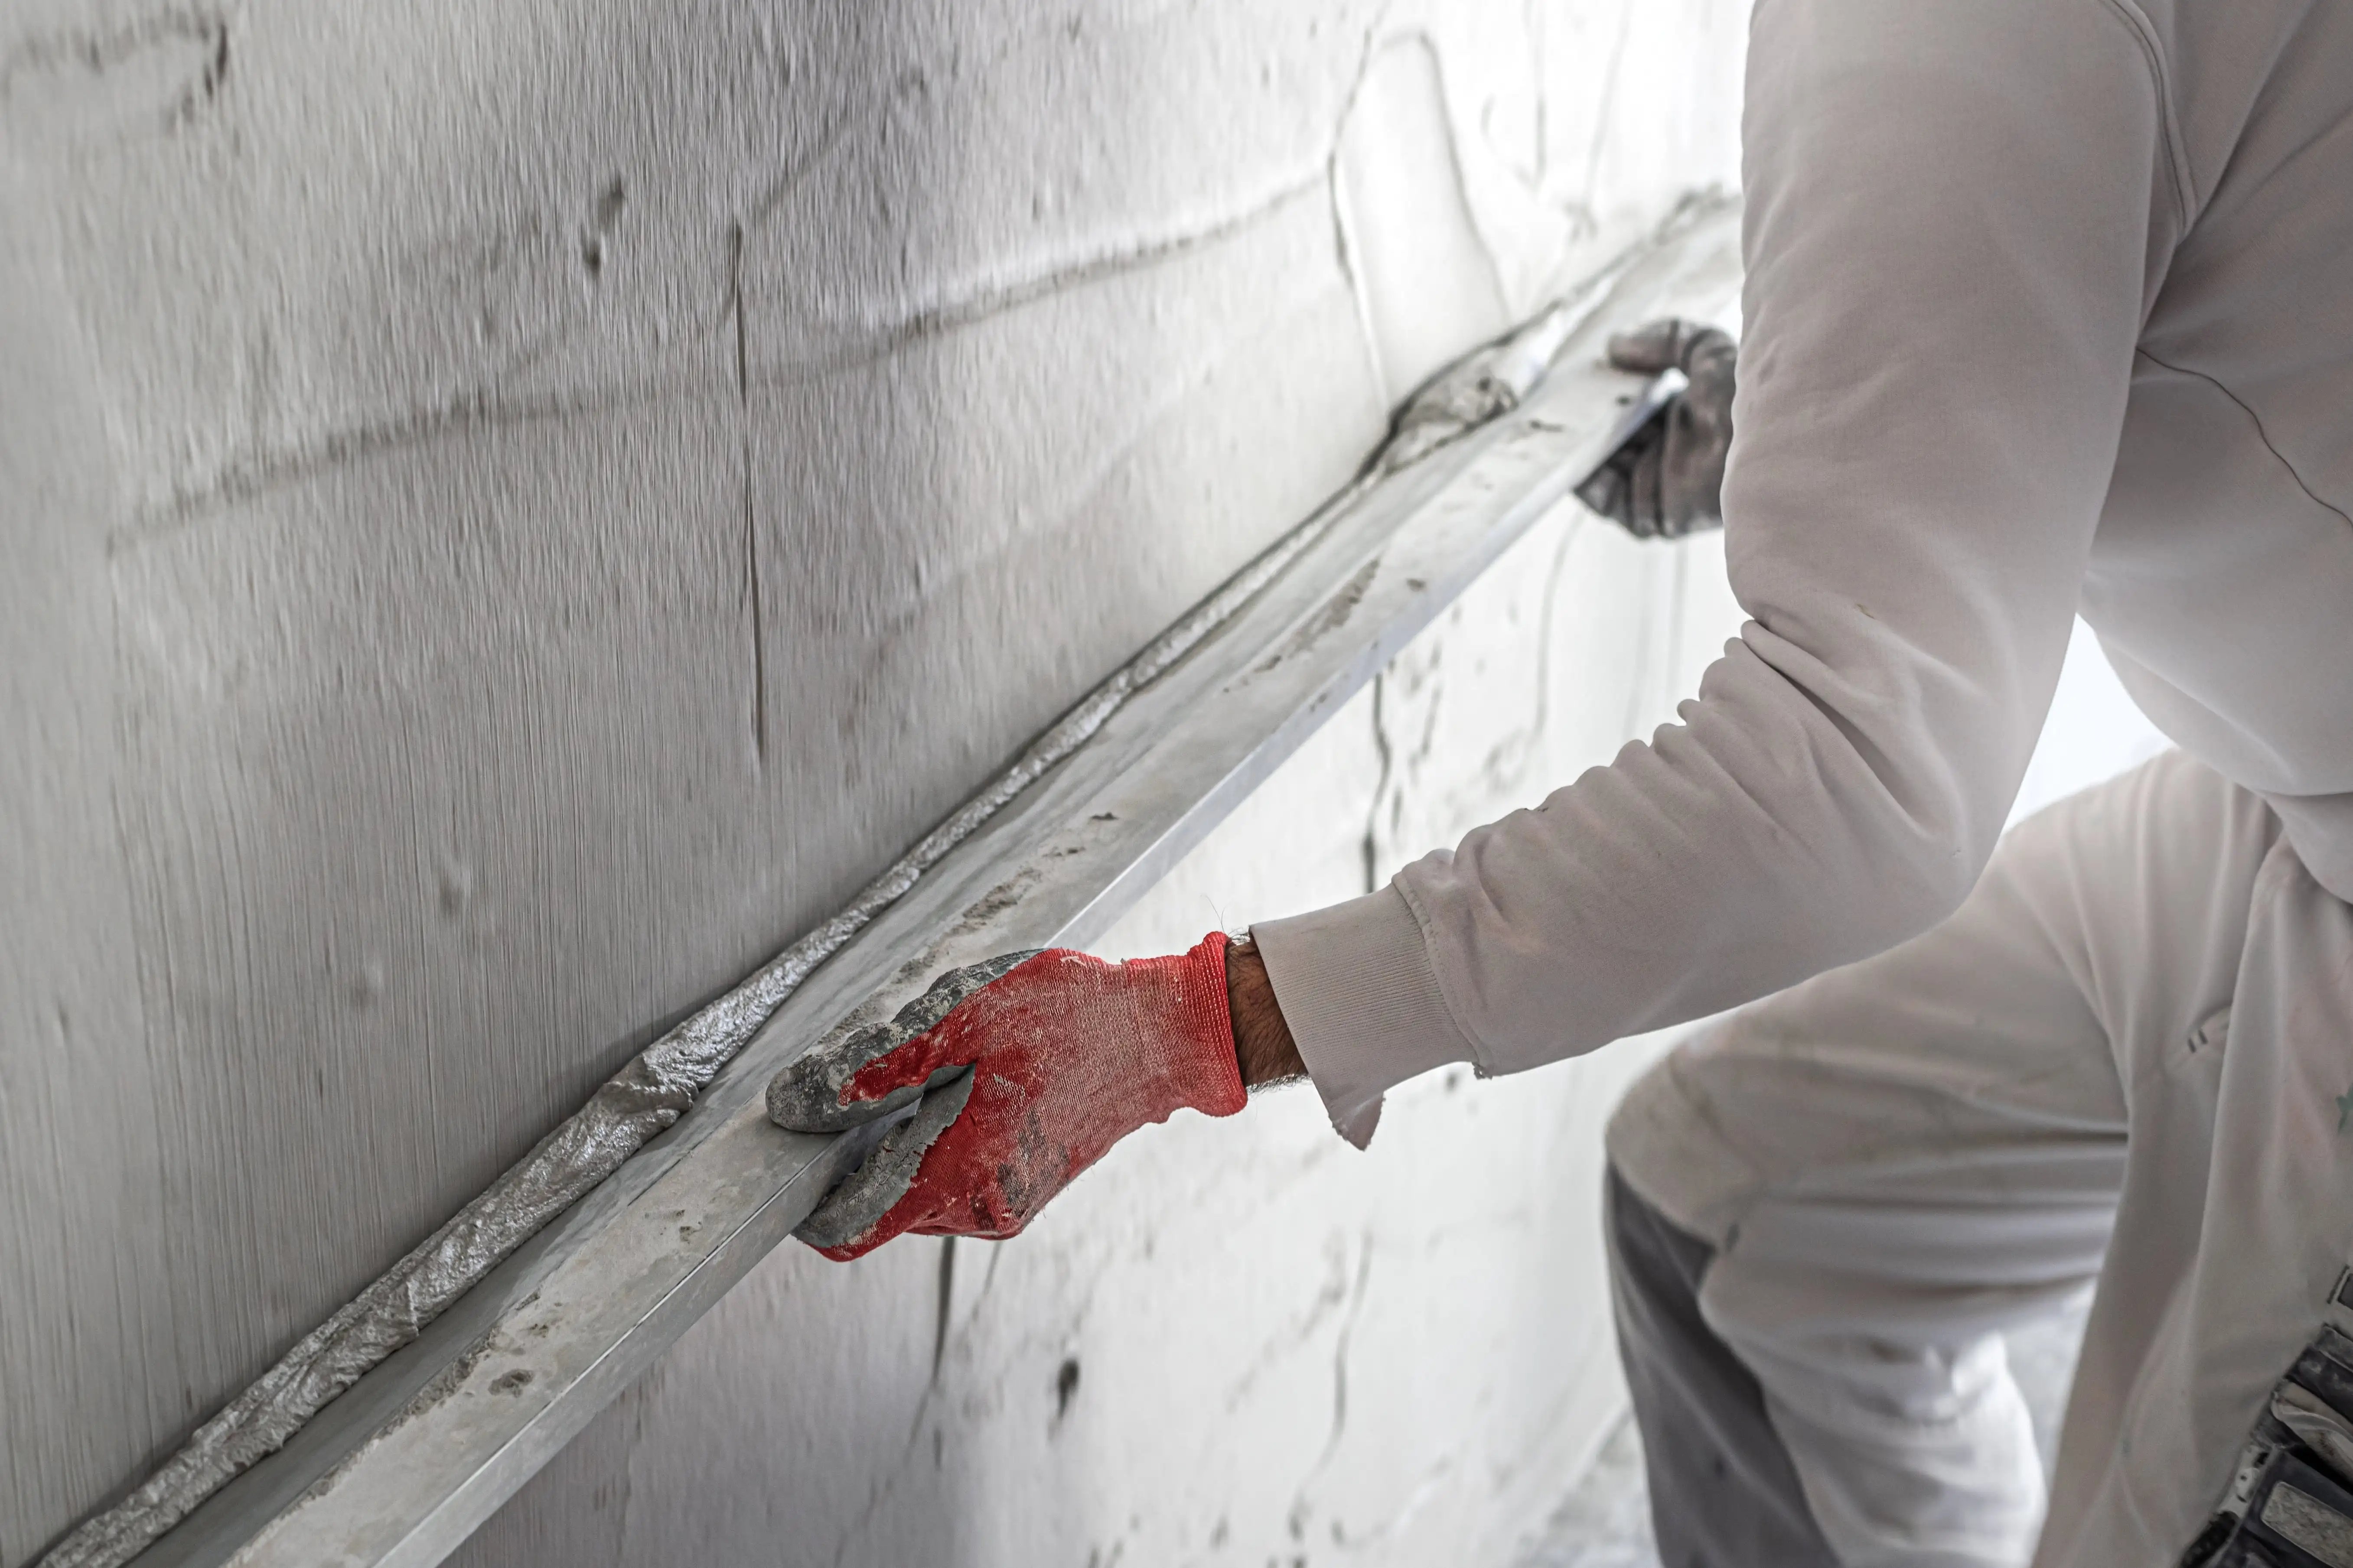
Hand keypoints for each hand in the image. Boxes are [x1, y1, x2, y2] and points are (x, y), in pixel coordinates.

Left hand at [767, 933, 1253, 1258]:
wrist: (1160, 1034)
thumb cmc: (1070, 1017)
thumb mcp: (959, 1020)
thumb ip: (871, 1067)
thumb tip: (796, 1103)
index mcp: (958, 1175)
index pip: (846, 1228)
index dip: (803, 1196)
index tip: (788, 1148)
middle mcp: (980, 1211)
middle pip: (874, 1205)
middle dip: (851, 1151)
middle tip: (863, 1079)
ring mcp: (1005, 1207)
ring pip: (911, 1192)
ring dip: (895, 1143)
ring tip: (929, 1071)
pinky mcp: (1021, 1192)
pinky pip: (950, 1183)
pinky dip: (934, 1143)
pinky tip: (961, 1085)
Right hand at [1575, 318, 1735, 538]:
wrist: (1766, 447)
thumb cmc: (1749, 397)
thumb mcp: (1709, 349)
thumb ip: (1667, 336)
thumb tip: (1614, 345)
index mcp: (1687, 419)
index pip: (1635, 405)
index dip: (1608, 390)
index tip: (1585, 371)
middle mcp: (1670, 454)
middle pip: (1614, 435)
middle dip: (1587, 416)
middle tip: (1561, 392)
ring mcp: (1658, 486)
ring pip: (1603, 464)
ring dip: (1578, 442)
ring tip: (1553, 416)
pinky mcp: (1648, 514)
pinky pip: (1602, 497)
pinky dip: (1580, 474)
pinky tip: (1569, 447)